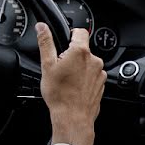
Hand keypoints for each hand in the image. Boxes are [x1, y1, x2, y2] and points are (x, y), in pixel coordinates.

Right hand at [36, 23, 106, 144]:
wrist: (72, 117)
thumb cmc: (60, 95)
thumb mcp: (47, 66)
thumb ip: (46, 43)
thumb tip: (42, 27)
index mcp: (80, 52)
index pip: (80, 31)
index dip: (71, 34)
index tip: (64, 43)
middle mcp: (94, 60)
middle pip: (83, 49)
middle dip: (72, 55)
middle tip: (61, 68)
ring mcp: (99, 73)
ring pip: (88, 63)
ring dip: (79, 67)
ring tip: (68, 80)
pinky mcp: (102, 84)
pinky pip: (92, 75)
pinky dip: (85, 78)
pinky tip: (75, 87)